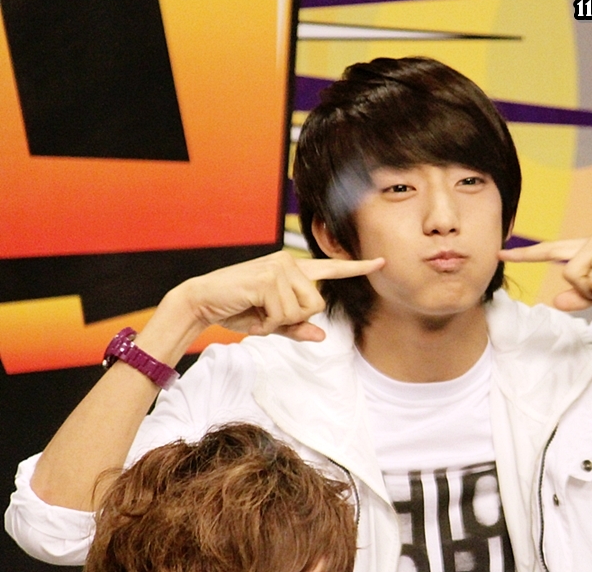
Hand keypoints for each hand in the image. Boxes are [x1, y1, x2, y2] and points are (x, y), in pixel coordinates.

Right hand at [175, 251, 383, 340]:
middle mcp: (289, 262)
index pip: (331, 269)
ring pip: (302, 310)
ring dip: (278, 321)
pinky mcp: (268, 278)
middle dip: (293, 319)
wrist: (202, 302)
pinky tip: (251, 312)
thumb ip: (297, 327)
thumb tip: (322, 337)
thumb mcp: (271, 322)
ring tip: (256, 312)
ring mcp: (279, 267)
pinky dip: (267, 323)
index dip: (358, 268)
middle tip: (266, 315)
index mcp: (293, 269)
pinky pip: (283, 314)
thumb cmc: (236, 309)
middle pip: (316, 304)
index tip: (382, 263)